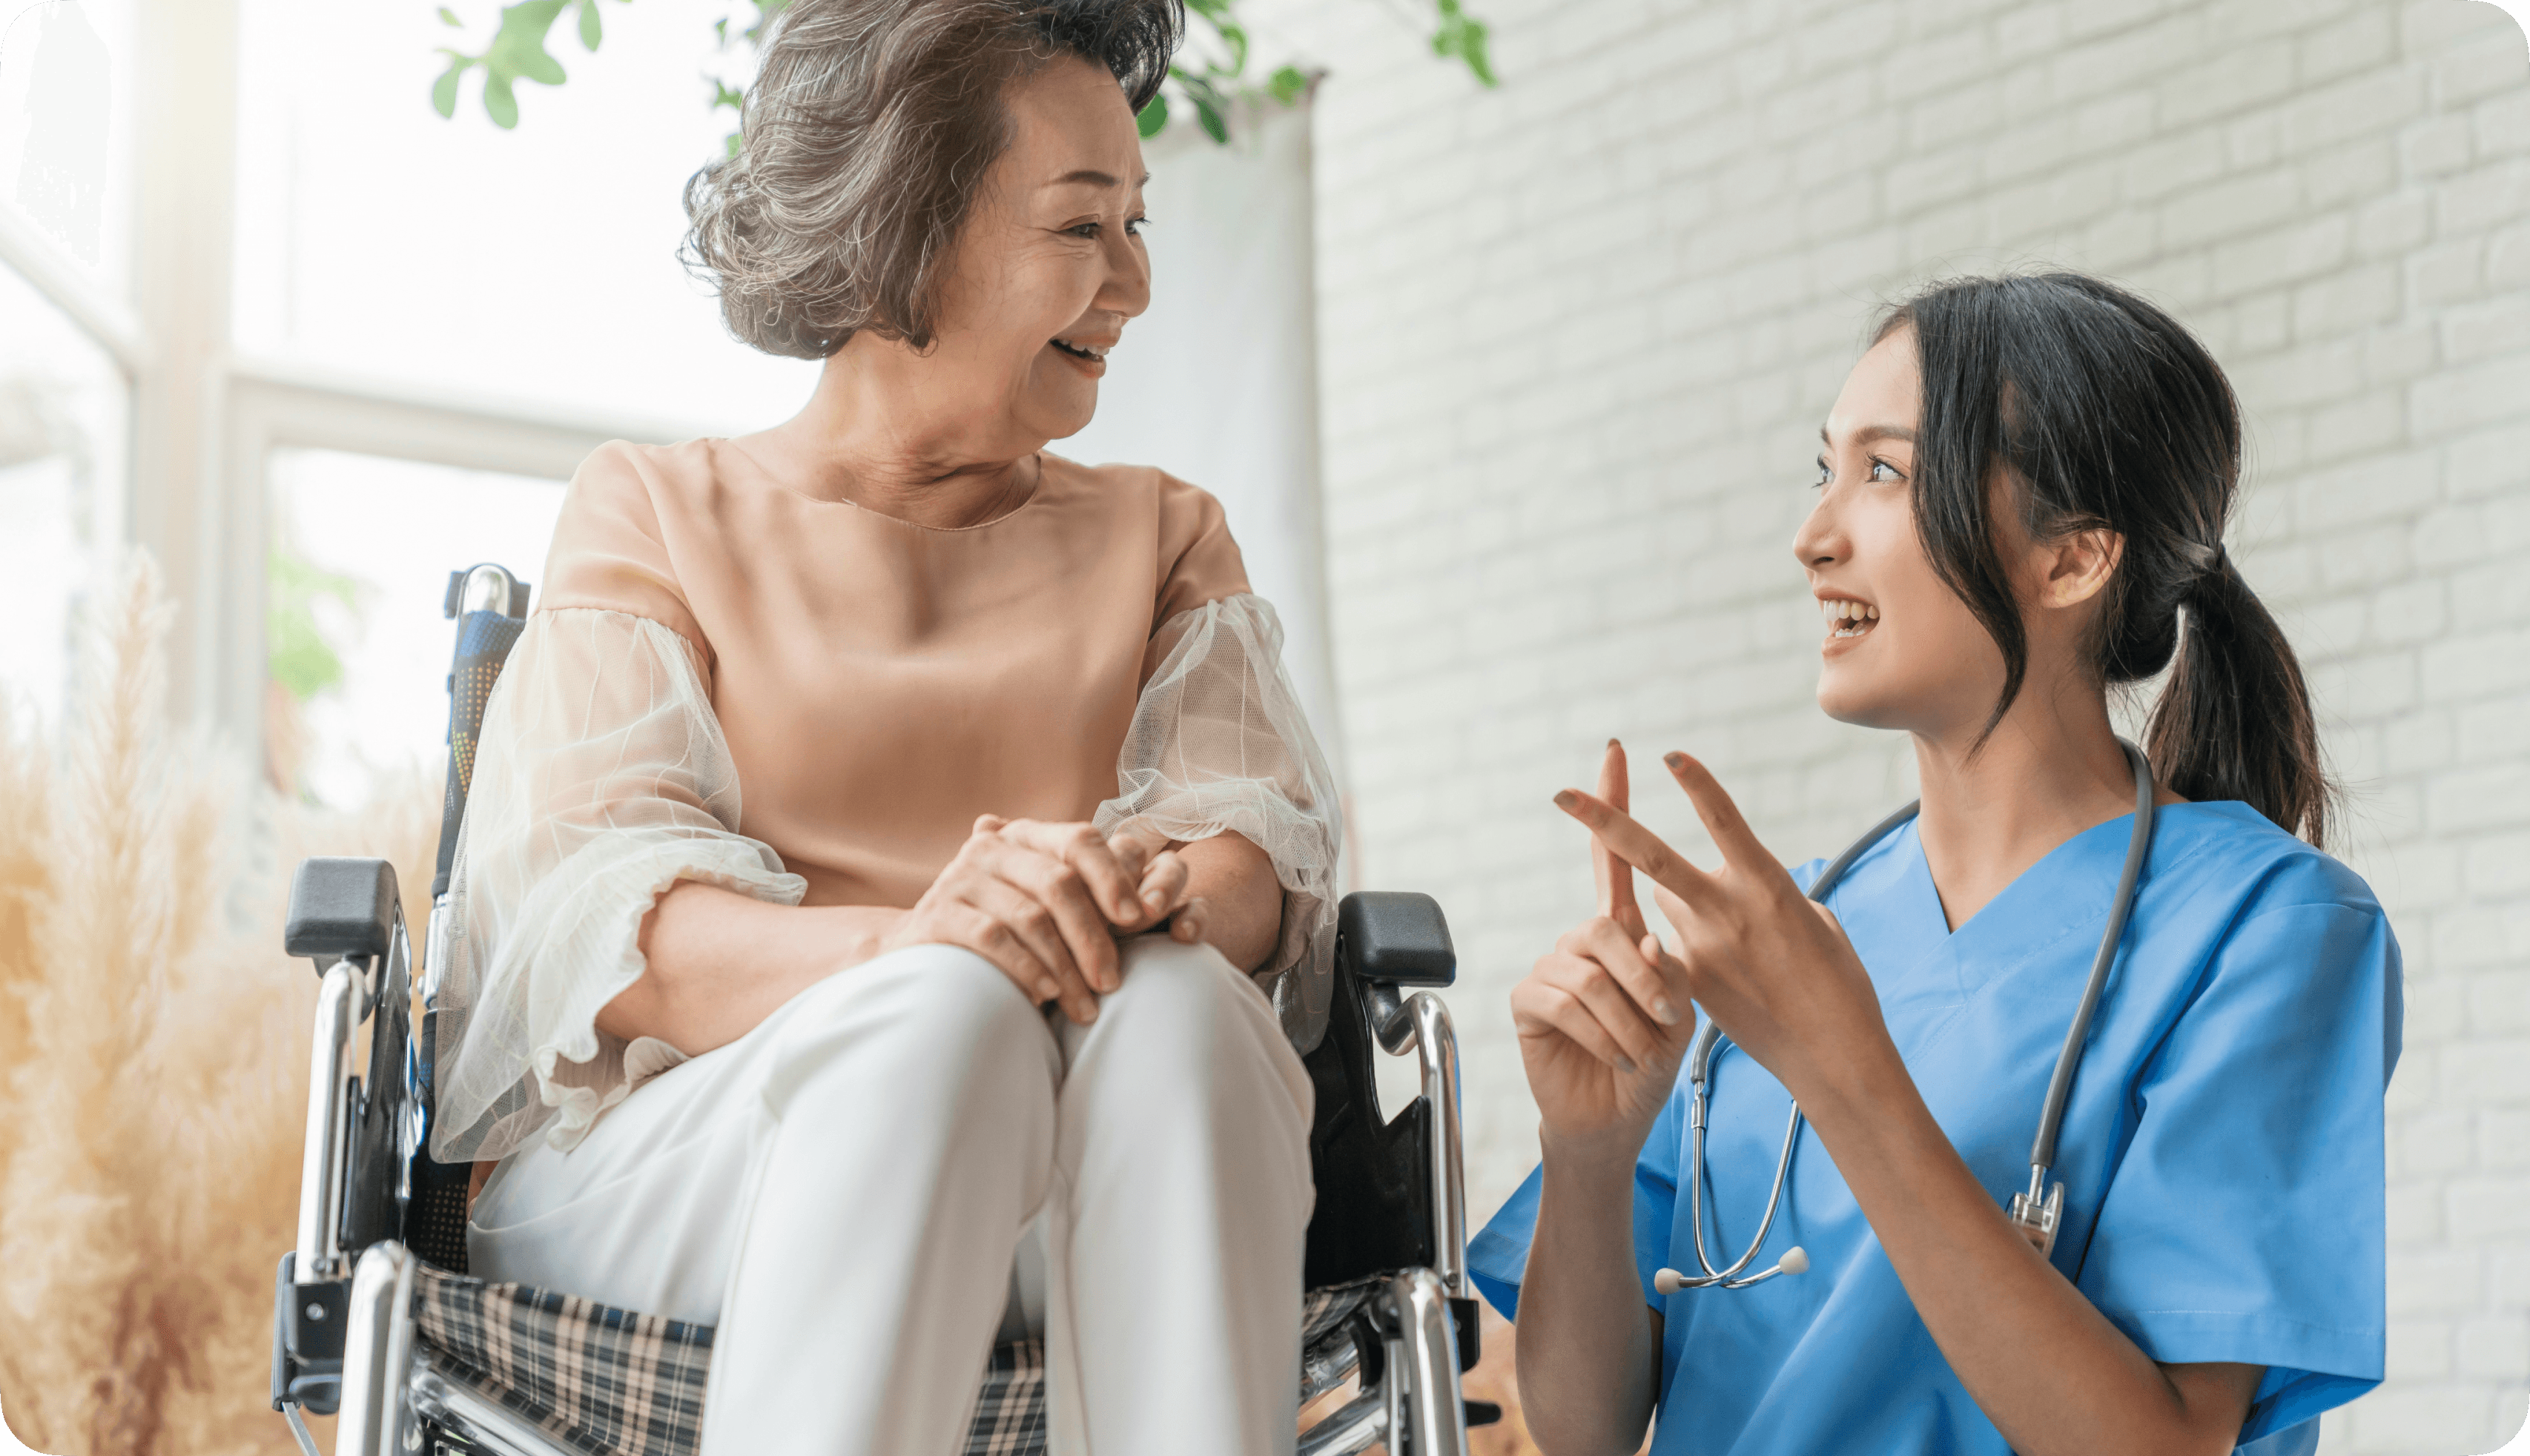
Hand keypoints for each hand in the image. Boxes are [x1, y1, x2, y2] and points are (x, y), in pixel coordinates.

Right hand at [886, 815, 1186, 1023]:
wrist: (924, 960)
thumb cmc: (1003, 934)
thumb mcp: (1043, 905)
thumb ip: (1088, 894)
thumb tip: (1159, 891)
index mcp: (1024, 837)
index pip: (1078, 840)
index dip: (1113, 876)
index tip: (1141, 919)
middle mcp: (990, 849)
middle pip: (1058, 883)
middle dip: (1093, 937)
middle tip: (1112, 983)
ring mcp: (959, 878)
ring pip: (1029, 917)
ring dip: (1064, 967)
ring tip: (1085, 1006)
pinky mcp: (936, 915)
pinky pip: (992, 939)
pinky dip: (1025, 969)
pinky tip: (1044, 997)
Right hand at [1511, 742, 1697, 1163]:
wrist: (1619, 1117)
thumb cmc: (1652, 1060)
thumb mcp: (1680, 1010)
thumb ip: (1669, 968)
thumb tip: (1646, 941)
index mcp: (1622, 932)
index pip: (1614, 858)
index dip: (1611, 806)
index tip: (1615, 754)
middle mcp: (1583, 941)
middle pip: (1608, 922)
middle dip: (1643, 976)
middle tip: (1665, 1020)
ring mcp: (1553, 967)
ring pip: (1591, 968)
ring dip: (1627, 1016)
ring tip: (1640, 1049)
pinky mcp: (1529, 1000)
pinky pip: (1563, 997)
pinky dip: (1599, 1031)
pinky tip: (1613, 1055)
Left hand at [1554, 750, 1889, 1103]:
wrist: (1832, 1053)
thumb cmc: (1838, 982)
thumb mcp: (1814, 920)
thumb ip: (1770, 890)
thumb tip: (1744, 881)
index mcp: (1768, 883)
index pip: (1723, 819)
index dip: (1696, 784)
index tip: (1667, 755)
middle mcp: (1728, 908)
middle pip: (1651, 856)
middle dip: (1603, 823)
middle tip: (1561, 796)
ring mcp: (1704, 946)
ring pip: (1665, 899)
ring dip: (1679, 900)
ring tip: (1734, 938)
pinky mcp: (1691, 980)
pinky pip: (1672, 943)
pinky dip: (1686, 944)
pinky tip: (1729, 972)